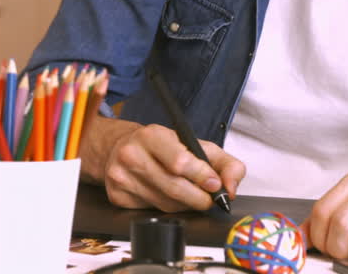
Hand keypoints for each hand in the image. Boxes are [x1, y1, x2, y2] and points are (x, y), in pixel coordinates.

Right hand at [85, 117, 244, 211]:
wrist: (121, 147)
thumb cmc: (162, 146)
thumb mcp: (194, 144)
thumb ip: (224, 162)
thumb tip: (230, 188)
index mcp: (151, 135)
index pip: (180, 162)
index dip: (202, 177)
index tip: (216, 185)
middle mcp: (131, 154)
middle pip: (174, 187)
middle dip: (199, 198)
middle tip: (210, 198)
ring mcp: (121, 177)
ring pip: (165, 204)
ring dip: (185, 205)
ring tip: (191, 195)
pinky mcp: (117, 196)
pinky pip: (152, 211)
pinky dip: (168, 209)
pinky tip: (168, 196)